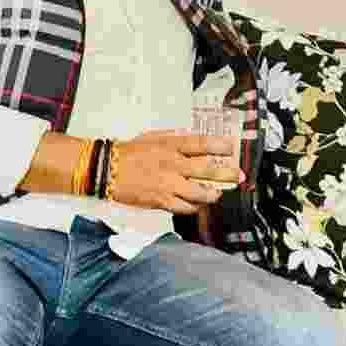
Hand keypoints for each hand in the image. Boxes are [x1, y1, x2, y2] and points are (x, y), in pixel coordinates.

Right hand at [109, 130, 243, 214]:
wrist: (106, 169)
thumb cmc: (128, 152)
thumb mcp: (153, 137)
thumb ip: (174, 139)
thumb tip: (192, 140)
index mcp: (171, 146)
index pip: (202, 144)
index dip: (220, 146)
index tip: (232, 148)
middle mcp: (173, 165)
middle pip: (208, 171)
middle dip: (227, 174)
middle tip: (238, 176)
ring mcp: (168, 184)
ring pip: (200, 193)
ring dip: (213, 194)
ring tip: (218, 194)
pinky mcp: (161, 201)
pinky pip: (184, 207)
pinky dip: (194, 207)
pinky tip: (197, 205)